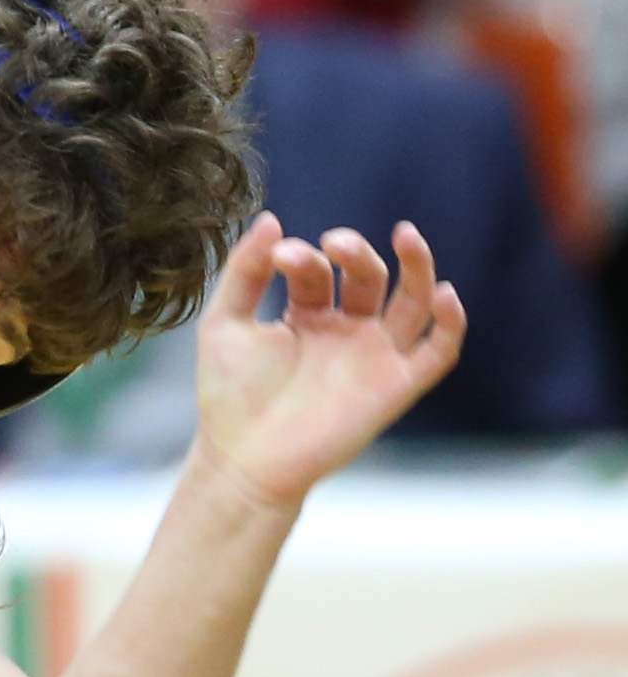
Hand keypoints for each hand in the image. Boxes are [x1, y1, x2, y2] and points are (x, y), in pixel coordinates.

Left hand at [192, 216, 466, 510]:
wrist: (245, 458)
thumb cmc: (229, 395)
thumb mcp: (226, 323)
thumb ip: (244, 272)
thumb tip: (273, 218)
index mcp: (306, 315)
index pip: (316, 271)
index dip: (303, 257)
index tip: (278, 256)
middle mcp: (345, 330)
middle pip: (367, 277)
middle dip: (355, 252)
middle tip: (333, 242)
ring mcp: (374, 356)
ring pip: (412, 302)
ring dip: (417, 266)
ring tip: (405, 235)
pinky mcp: (397, 385)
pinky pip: (439, 351)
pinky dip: (451, 322)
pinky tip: (445, 293)